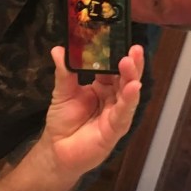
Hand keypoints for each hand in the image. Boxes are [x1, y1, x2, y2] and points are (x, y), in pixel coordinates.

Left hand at [43, 45, 143, 179]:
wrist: (56, 150)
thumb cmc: (62, 121)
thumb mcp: (62, 92)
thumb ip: (64, 71)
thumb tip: (59, 49)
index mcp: (102, 87)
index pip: (113, 68)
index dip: (117, 55)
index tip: (120, 40)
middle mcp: (113, 99)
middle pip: (126, 78)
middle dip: (131, 63)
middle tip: (134, 48)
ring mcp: (116, 114)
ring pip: (128, 93)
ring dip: (131, 77)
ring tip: (131, 62)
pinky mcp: (115, 129)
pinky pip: (124, 113)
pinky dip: (130, 100)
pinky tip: (133, 87)